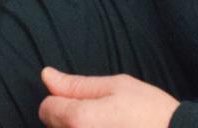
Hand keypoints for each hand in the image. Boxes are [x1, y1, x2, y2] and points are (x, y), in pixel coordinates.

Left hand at [38, 68, 179, 127]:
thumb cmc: (151, 113)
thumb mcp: (117, 87)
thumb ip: (77, 84)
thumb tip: (46, 75)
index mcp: (79, 120)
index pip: (46, 108)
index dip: (63, 100)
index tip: (88, 103)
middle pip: (53, 127)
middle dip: (70, 119)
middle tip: (105, 118)